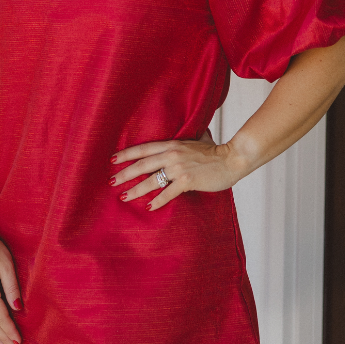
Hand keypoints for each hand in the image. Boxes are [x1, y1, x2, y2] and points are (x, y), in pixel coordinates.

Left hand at [110, 132, 244, 210]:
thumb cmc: (216, 151)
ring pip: (151, 180)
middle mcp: (172, 154)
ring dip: (136, 190)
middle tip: (111, 182)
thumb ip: (187, 140)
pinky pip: (168, 193)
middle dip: (124, 174)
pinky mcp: (188, 180)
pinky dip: (158, 201)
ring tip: (124, 197)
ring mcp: (179, 167)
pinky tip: (149, 207)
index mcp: (172, 144)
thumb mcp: (197, 140)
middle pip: (142, 165)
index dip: (126, 154)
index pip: (143, 149)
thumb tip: (189, 136)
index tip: (113, 160)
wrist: (233, 158)